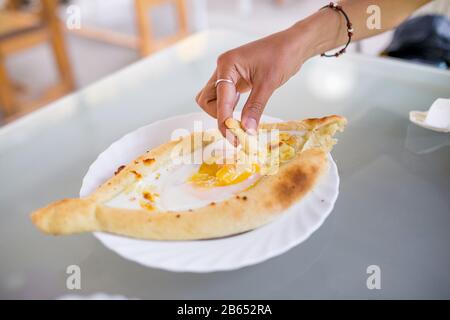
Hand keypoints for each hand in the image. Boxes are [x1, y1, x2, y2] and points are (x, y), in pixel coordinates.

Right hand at [195, 28, 309, 137]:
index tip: (235, 138)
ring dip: (222, 114)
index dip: (225, 121)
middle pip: (206, 100)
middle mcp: (222, 69)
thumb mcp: (268, 84)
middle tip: (236, 130)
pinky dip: (229, 110)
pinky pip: (224, 98)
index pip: (219, 100)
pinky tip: (243, 117)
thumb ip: (255, 107)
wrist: (293, 44)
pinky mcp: (234, 80)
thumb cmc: (282, 56)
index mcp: (227, 65)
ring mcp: (227, 74)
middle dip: (219, 116)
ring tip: (240, 125)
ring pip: (212, 100)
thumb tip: (247, 130)